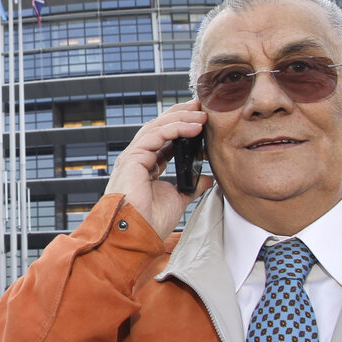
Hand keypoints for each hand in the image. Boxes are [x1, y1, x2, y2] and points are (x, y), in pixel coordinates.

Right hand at [104, 100, 211, 238]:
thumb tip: (208, 178)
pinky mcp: (133, 158)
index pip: (164, 138)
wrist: (136, 235)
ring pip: (157, 127)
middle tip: (201, 107)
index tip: (201, 119)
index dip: (182, 126)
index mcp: (147, 165)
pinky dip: (175, 128)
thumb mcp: (179, 199)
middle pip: (160, 127)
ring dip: (181, 118)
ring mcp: (133, 156)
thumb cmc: (150, 221)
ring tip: (201, 116)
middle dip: (181, 114)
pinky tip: (192, 127)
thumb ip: (192, 186)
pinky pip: (155, 136)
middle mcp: (138, 157)